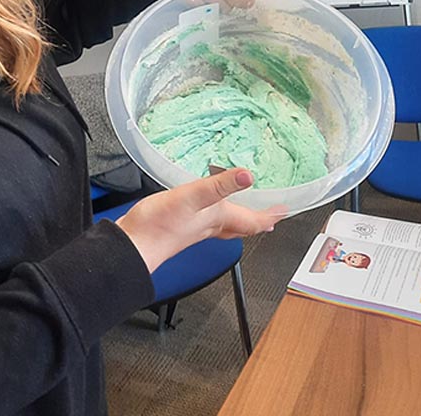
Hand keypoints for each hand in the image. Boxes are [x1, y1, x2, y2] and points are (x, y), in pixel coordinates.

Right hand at [115, 169, 287, 272]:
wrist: (135, 244)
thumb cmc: (161, 224)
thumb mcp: (193, 197)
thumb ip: (219, 185)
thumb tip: (247, 175)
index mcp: (218, 218)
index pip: (253, 220)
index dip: (271, 216)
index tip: (285, 211)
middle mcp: (210, 226)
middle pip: (243, 226)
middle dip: (259, 220)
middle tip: (272, 215)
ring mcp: (196, 229)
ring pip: (227, 226)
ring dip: (241, 219)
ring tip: (248, 212)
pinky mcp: (182, 227)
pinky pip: (209, 222)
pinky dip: (218, 215)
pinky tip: (209, 209)